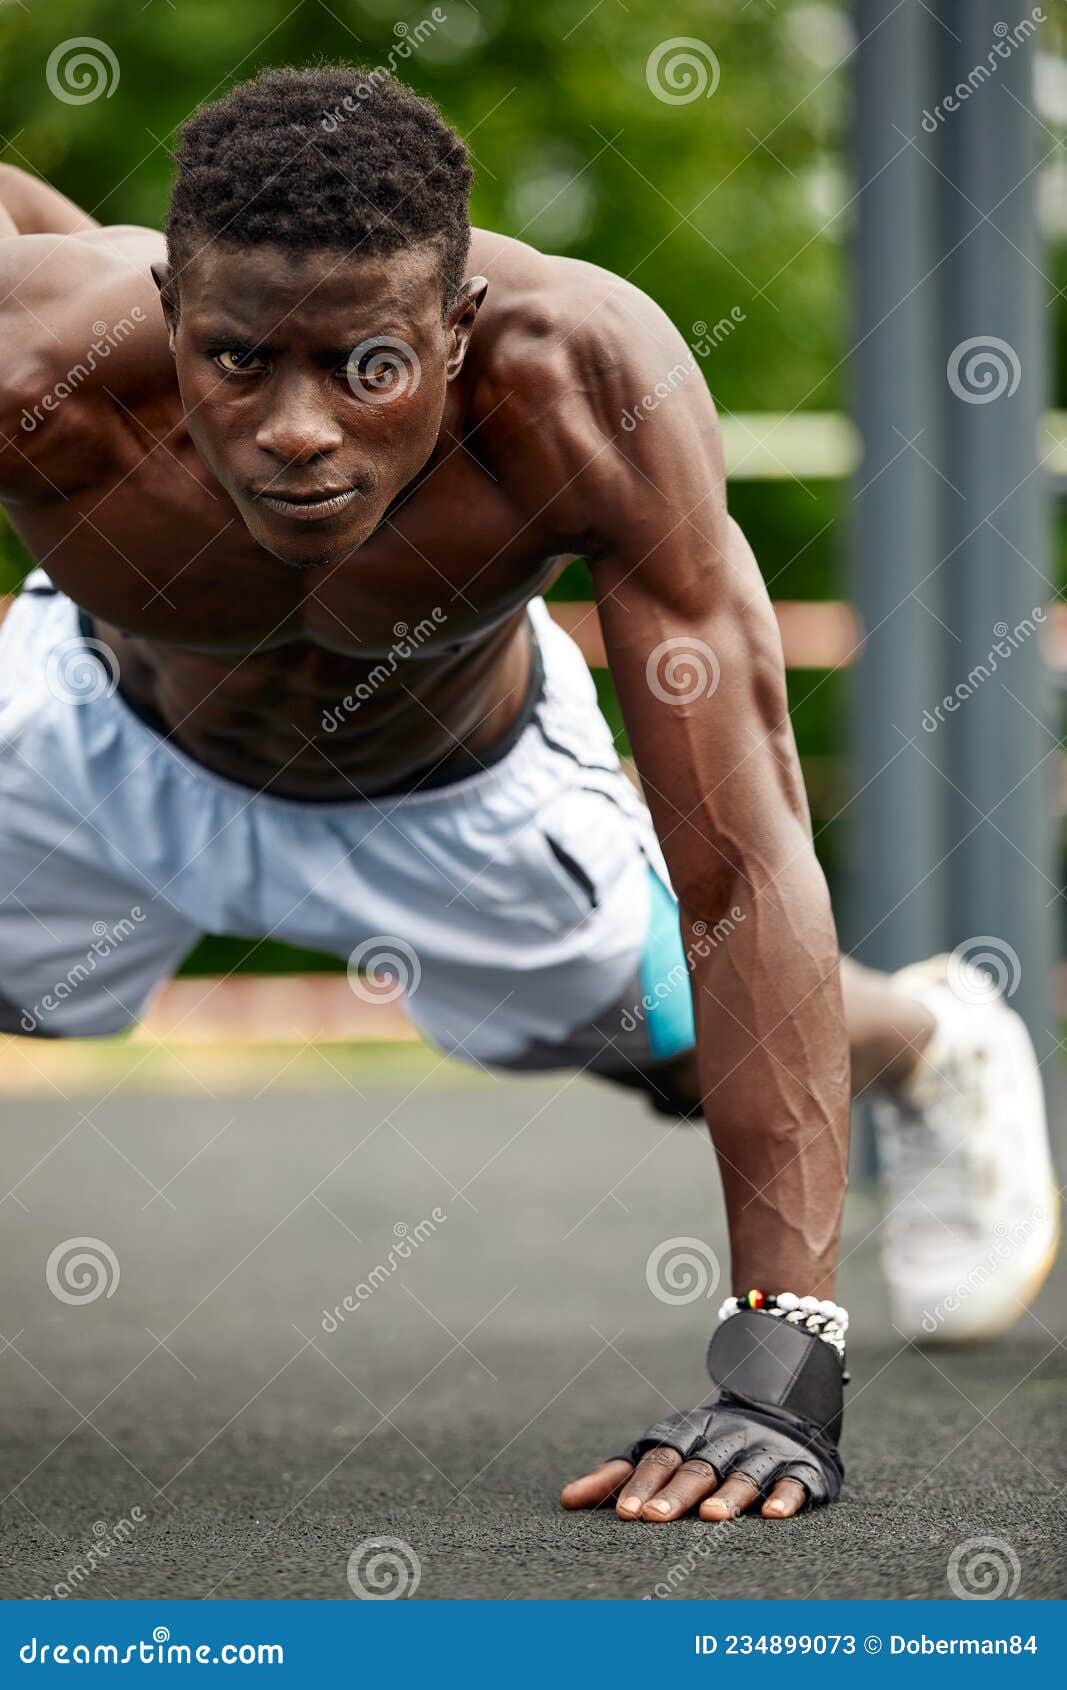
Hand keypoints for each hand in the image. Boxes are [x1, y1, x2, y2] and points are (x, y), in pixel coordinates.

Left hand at [560, 1395, 840, 1521]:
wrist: (782, 1410)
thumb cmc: (705, 1444)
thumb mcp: (664, 1449)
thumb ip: (618, 1475)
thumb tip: (566, 1501)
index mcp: (688, 1433)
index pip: (660, 1458)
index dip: (642, 1483)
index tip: (625, 1514)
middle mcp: (724, 1440)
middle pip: (696, 1468)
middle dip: (675, 1494)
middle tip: (653, 1518)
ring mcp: (762, 1451)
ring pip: (742, 1475)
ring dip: (728, 1495)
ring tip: (711, 1517)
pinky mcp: (800, 1468)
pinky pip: (792, 1482)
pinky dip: (784, 1496)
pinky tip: (774, 1515)